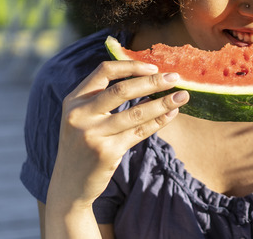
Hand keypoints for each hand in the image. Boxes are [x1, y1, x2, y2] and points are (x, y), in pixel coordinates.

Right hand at [47, 60, 188, 208]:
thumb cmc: (83, 146)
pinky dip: (159, 121)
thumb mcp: (82, 118)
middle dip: (153, 81)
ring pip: (136, 113)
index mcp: (74, 100)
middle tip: (175, 77)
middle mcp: (80, 115)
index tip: (154, 67)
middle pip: (123, 90)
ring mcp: (92, 134)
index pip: (104, 71)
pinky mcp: (106, 153)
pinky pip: (140, 132)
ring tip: (183, 95)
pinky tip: (172, 114)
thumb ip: (103, 99)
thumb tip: (147, 79)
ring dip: (163, 102)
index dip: (131, 66)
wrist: (69, 186)